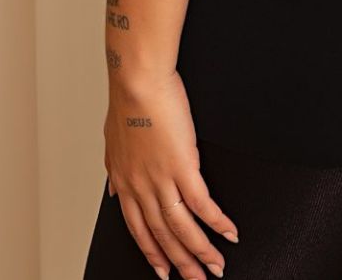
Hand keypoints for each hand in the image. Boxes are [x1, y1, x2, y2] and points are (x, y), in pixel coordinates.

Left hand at [104, 68, 239, 279]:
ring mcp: (161, 180)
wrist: (137, 81)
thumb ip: (114, 169)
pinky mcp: (183, 166)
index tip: (163, 271)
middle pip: (162, 236)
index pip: (138, 229)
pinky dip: (216, 222)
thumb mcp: (112, 141)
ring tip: (216, 267)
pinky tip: (228, 233)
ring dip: (200, 252)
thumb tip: (112, 189)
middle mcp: (141, 188)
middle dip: (180, 263)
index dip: (152, 252)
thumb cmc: (127, 101)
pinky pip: (201, 203)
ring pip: (181, 228)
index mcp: (124, 183)